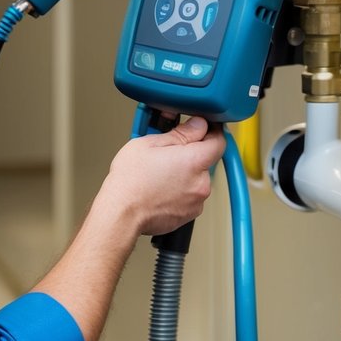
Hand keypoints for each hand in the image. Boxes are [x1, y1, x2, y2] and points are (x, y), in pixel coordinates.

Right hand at [95, 117, 222, 237]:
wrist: (120, 213)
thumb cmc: (130, 180)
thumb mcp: (151, 143)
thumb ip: (181, 133)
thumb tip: (198, 125)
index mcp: (194, 161)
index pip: (219, 141)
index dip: (211, 133)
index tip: (201, 130)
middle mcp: (201, 183)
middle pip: (206, 161)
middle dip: (190, 155)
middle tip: (168, 152)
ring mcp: (196, 201)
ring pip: (197, 179)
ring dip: (185, 174)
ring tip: (160, 172)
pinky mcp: (188, 215)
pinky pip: (190, 196)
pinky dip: (180, 191)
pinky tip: (161, 187)